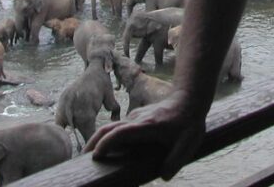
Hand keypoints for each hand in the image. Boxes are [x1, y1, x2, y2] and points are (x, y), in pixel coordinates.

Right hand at [85, 92, 205, 180]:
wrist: (190, 98)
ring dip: (101, 139)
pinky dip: (111, 137)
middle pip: (109, 128)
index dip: (106, 144)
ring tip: (93, 157)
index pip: (120, 133)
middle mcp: (138, 119)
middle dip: (94, 142)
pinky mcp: (139, 117)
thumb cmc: (189, 123)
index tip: (95, 156)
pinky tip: (112, 149)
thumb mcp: (187, 145)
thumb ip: (175, 161)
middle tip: (83, 158)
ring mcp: (137, 116)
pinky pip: (121, 127)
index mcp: (147, 126)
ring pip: (113, 126)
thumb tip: (163, 176)